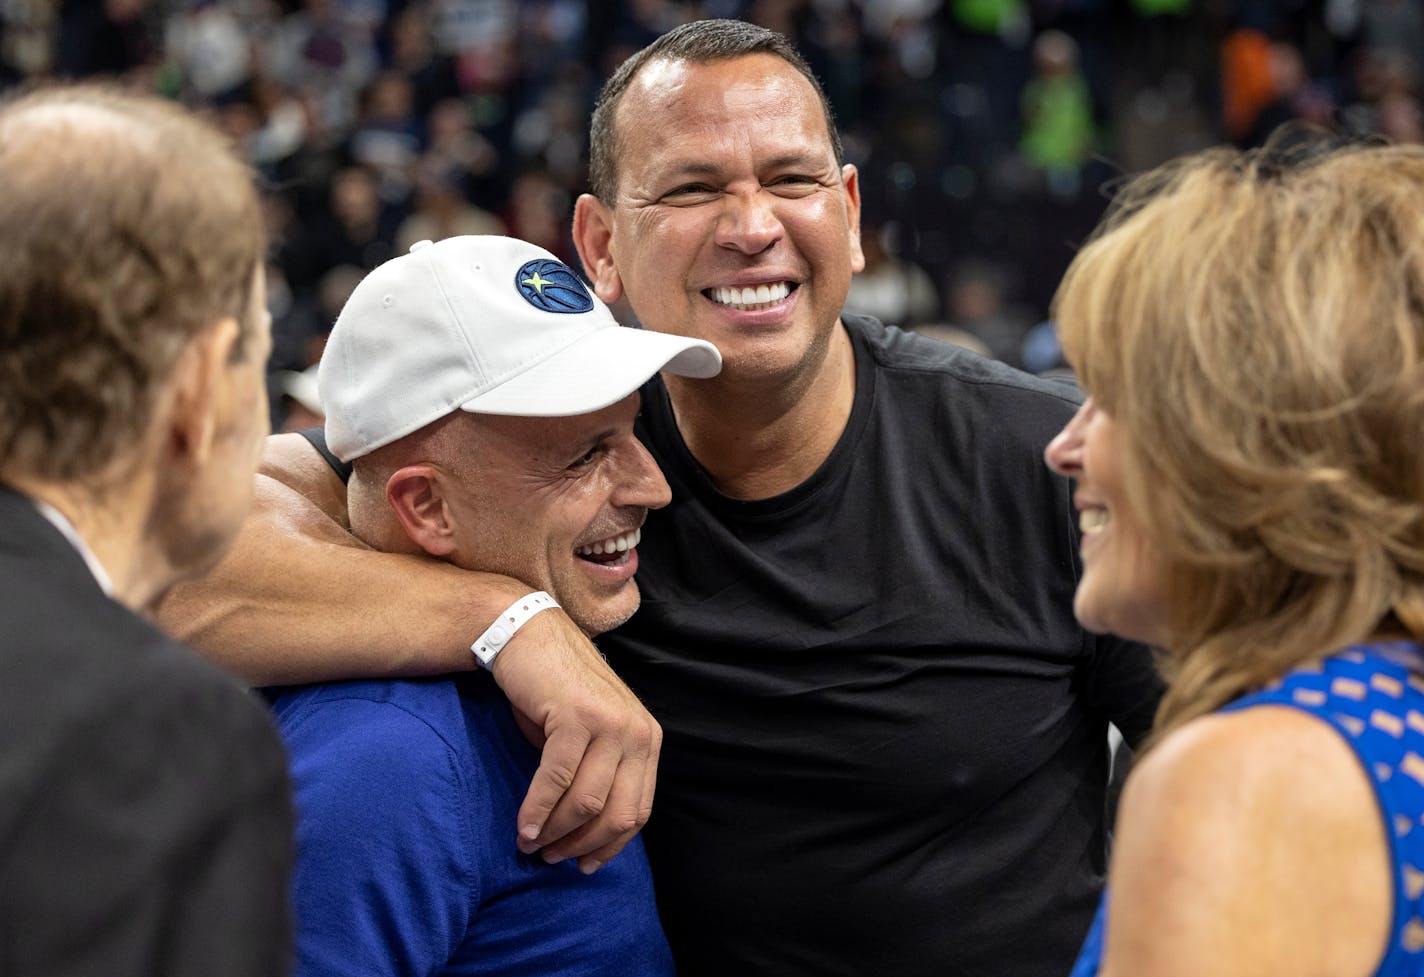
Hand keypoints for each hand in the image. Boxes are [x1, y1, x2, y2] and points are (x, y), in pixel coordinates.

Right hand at [490, 610, 660, 873]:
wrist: (528, 635)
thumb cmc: (553, 692)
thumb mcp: (590, 736)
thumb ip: (599, 774)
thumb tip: (584, 834)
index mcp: (647, 739)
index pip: (639, 810)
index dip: (610, 845)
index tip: (583, 865)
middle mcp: (638, 731)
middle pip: (618, 813)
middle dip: (583, 844)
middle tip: (551, 858)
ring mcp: (611, 723)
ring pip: (588, 801)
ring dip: (555, 831)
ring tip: (530, 843)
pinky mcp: (577, 717)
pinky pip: (557, 780)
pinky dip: (538, 810)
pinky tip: (523, 826)